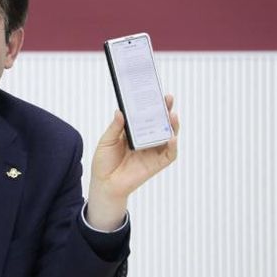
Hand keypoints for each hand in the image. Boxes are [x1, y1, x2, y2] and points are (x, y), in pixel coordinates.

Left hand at [87, 95, 179, 230]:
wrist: (104, 183)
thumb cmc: (104, 162)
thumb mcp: (106, 141)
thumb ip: (115, 127)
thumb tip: (120, 111)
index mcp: (134, 132)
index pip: (146, 115)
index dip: (152, 104)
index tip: (154, 92)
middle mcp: (146, 140)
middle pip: (160, 123)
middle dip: (166, 110)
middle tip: (168, 99)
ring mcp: (153, 151)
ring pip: (168, 136)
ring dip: (173, 126)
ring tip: (172, 115)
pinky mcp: (156, 164)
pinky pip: (169, 154)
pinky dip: (172, 146)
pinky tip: (171, 137)